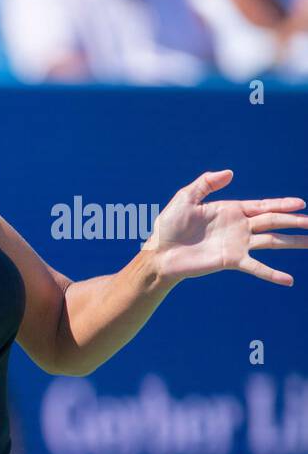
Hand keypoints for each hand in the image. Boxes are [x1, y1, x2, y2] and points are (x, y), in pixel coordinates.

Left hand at [145, 170, 307, 286]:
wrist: (159, 254)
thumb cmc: (168, 227)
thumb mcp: (186, 198)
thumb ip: (206, 183)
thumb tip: (230, 172)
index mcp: (230, 211)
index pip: (263, 206)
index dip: (282, 204)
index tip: (302, 203)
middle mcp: (238, 227)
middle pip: (274, 221)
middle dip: (296, 221)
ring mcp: (237, 244)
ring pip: (272, 241)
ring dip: (294, 242)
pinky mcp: (231, 260)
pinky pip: (256, 266)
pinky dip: (272, 274)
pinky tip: (288, 280)